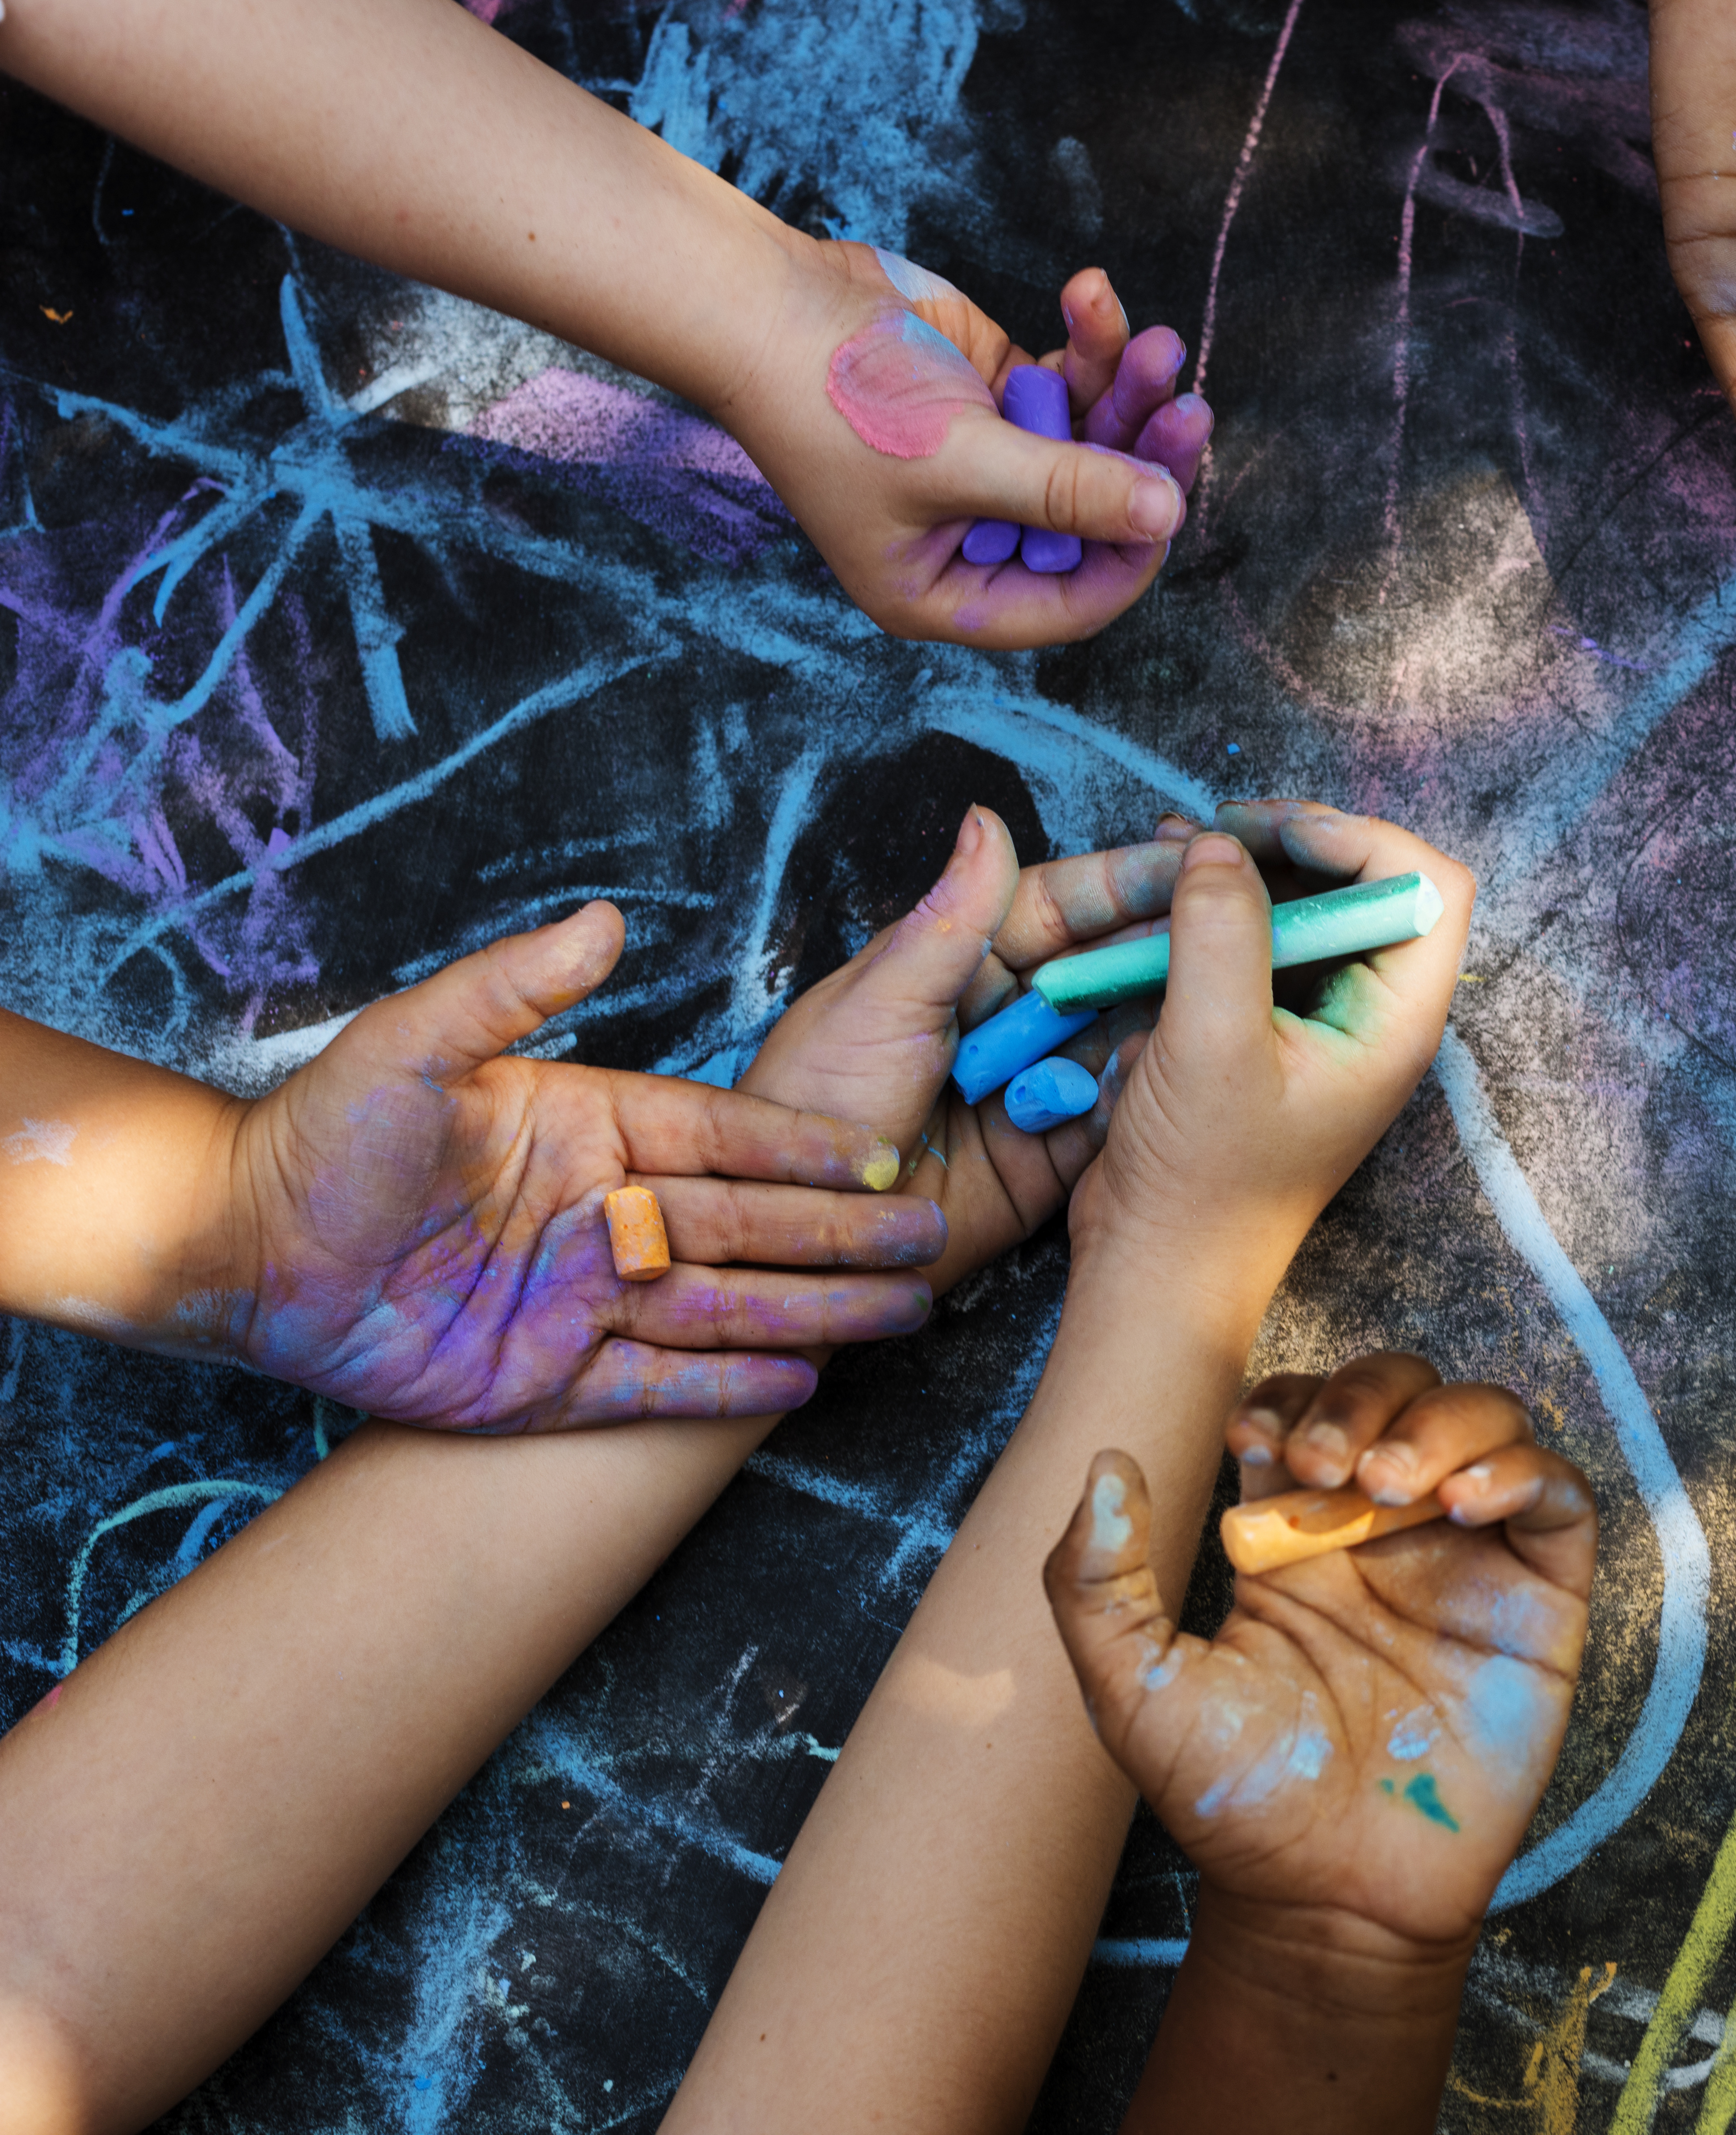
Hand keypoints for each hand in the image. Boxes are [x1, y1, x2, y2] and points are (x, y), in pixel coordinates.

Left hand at [219, 905, 940, 1430]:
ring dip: (815, 1309)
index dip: (801, 1148)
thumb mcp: (413, 1041)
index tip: (877, 1152)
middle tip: (927, 1235)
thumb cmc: (316, 1135)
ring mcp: (581, 1301)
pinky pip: (659, 1385)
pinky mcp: (548, 1381)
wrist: (234, 1249)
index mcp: (589, 1130)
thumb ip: (511, 984)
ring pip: (725, 1307)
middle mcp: (601, 1215)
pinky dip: (729, 1388)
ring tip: (902, 1309)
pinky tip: (804, 1381)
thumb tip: (603, 920)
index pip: (722, 1137)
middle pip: (747, 1224)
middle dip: (842, 1231)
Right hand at [713, 244, 1214, 649]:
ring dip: (1127, 390)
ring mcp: (992, 463)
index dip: (1129, 556)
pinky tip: (1091, 295)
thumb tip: (1168, 514)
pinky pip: (1069, 383)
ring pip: (1094, 442)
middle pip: (1096, 516)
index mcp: (947, 589)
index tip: (1172, 498)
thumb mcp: (959, 459)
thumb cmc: (834, 400)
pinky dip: (1089, 343)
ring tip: (1152, 342)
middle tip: (1189, 408)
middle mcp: (977, 536)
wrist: (765, 299)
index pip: (1070, 601)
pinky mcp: (997, 395)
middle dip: (1143, 457)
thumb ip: (1066, 490)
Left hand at [738, 804, 1199, 1292]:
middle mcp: (1007, 1019)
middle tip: (1245, 928)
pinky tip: (1188, 1079)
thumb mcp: (878, 1004)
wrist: (802, 1237)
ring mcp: (1036, 1087)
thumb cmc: (811, 1107)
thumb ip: (947, 923)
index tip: (1197, 861)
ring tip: (1230, 999)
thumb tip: (984, 820)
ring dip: (1168, 1022)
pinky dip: (1150, 1101)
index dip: (1127, 885)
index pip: (1060, 908)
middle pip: (1105, 969)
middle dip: (1167, 948)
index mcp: (958, 965)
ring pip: (1123, 1040)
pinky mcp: (1052, 1156)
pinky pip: (1118, 1118)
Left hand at [1045, 1353, 1593, 1954]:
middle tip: (1327, 1465)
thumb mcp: (1134, 1690)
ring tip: (1392, 1485)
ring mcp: (1468, 1560)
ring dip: (1442, 1422)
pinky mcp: (1538, 1602)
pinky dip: (1524, 1471)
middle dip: (1365, 1397)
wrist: (1329, 1898)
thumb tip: (1108, 1463)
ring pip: (1488, 1420)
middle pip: (1402, 1390)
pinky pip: (1561, 1497)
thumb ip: (1096, 1581)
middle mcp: (1387, 1532)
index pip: (1309, 1408)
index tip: (1259, 1445)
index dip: (1291, 1399)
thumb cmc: (1235, 1801)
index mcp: (1298, 1535)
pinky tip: (1466, 1505)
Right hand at [1075, 803, 1474, 1306]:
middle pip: (1364, 885)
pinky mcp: (1263, 1033)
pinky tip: (1160, 894)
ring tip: (1175, 846)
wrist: (1159, 1268)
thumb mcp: (1209, 1043)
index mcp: (1397, 1022)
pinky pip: (1254, 948)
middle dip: (1293, 844)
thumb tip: (1222, 843)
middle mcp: (1371, 1015)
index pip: (1430, 887)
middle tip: (1215, 830)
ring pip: (1303, 910)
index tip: (1277, 831)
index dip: (1363, 839)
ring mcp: (1317, 1024)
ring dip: (1244, 871)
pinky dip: (1213, 914)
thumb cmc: (1201, 1181)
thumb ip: (1224, 933)